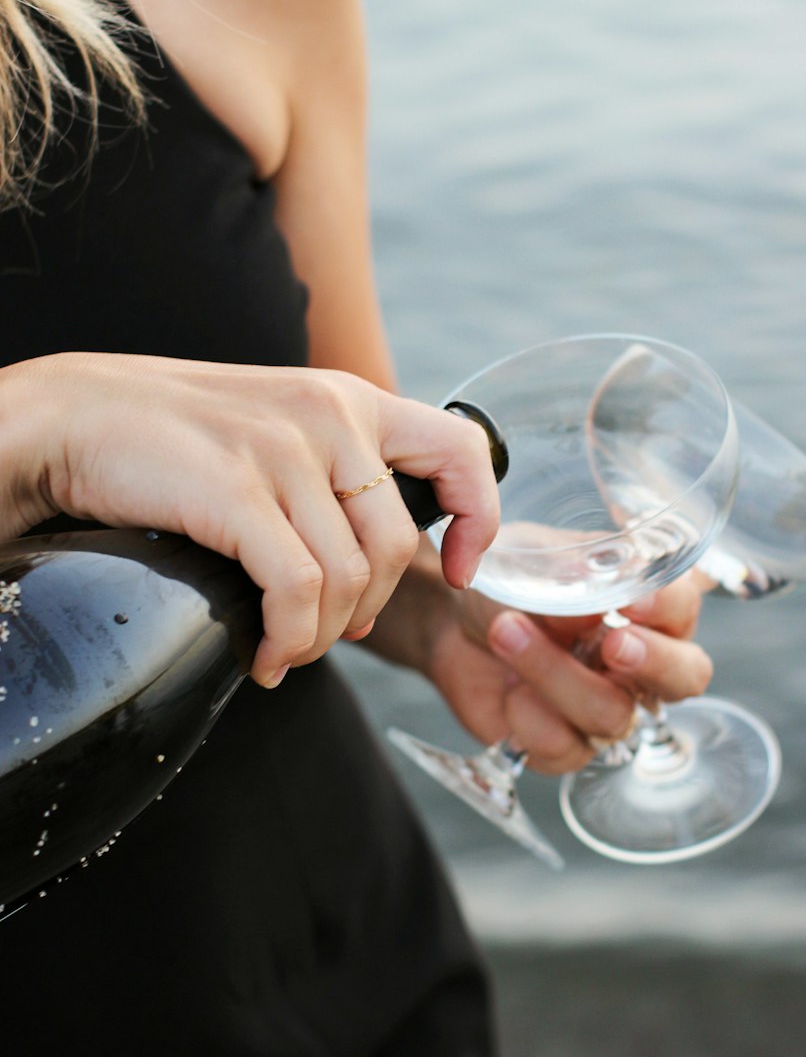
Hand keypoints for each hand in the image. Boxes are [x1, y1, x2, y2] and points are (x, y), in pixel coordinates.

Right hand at [0, 352, 499, 686]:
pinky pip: (297, 592)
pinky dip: (288, 641)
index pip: (463, 450)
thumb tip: (370, 587)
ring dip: (321, 638)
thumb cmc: (175, 438)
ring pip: (349, 578)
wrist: (76, 416)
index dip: (478, 517)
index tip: (454, 568)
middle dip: (366, 610)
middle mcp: (331, 417)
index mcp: (351, 399)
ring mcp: (285, 451)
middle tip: (323, 636)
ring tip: (285, 653)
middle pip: (395, 546)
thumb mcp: (277, 430)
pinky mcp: (238, 492)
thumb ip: (333, 480)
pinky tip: (264, 657)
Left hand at [426, 573, 712, 774]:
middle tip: (613, 643)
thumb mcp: (536, 566)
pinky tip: (508, 692)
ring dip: (554, 674)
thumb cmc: (511, 588)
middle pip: (684, 679)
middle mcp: (638, 665)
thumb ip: (569, 582)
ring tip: (506, 632)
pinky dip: (527, 715)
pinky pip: (563, 748)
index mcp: (647, 610)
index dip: (667, 608)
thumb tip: (591, 609)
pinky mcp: (566, 747)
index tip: (633, 601)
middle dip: (653, 662)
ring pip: (611, 715)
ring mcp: (605, 709)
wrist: (455, 622)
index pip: (682, 609)